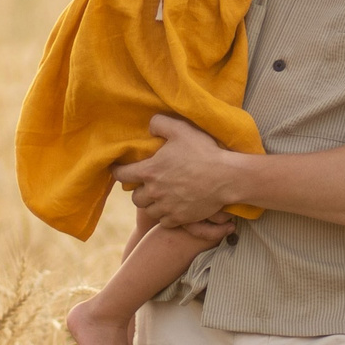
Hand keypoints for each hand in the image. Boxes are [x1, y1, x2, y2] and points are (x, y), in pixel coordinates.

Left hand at [111, 115, 239, 227]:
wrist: (226, 177)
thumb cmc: (203, 152)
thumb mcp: (181, 129)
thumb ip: (160, 123)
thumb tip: (149, 126)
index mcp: (150, 171)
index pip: (121, 175)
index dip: (118, 171)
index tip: (119, 170)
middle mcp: (154, 192)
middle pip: (135, 197)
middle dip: (138, 190)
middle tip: (147, 184)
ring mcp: (166, 207)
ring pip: (149, 210)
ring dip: (151, 203)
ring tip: (160, 196)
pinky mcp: (179, 218)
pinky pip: (164, 221)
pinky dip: (165, 215)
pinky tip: (172, 207)